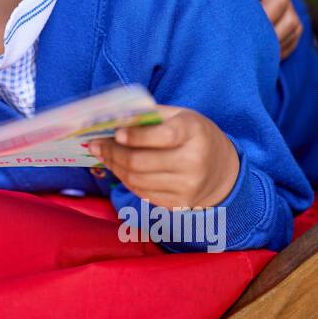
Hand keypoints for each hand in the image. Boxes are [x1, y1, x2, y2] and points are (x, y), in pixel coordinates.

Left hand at [89, 106, 238, 208]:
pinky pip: (142, 193)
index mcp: (194, 133)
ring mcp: (186, 187)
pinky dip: (125, 179)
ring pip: (137, 180)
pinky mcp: (179, 204)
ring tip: (102, 154)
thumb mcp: (181, 116)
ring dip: (114, 166)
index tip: (116, 133)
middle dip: (112, 152)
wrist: (223, 171)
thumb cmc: (194, 136)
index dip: (136, 136)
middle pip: (141, 162)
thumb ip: (151, 115)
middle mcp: (193, 162)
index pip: (163, 136)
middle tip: (95, 144)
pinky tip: (117, 167)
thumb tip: (113, 118)